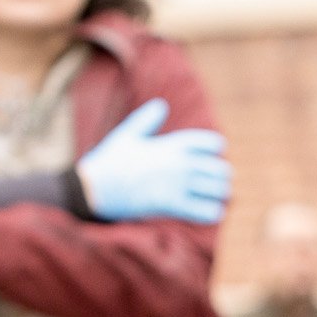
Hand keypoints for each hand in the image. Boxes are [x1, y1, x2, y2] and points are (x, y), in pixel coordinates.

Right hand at [77, 98, 231, 222]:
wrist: (95, 188)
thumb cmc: (110, 161)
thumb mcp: (127, 134)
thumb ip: (147, 119)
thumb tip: (162, 104)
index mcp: (172, 144)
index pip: (211, 143)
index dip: (216, 148)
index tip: (214, 154)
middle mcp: (178, 163)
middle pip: (219, 169)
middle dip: (221, 175)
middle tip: (217, 181)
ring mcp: (176, 185)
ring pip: (217, 190)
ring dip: (219, 194)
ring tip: (216, 197)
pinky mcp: (170, 206)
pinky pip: (205, 212)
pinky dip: (212, 212)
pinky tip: (212, 212)